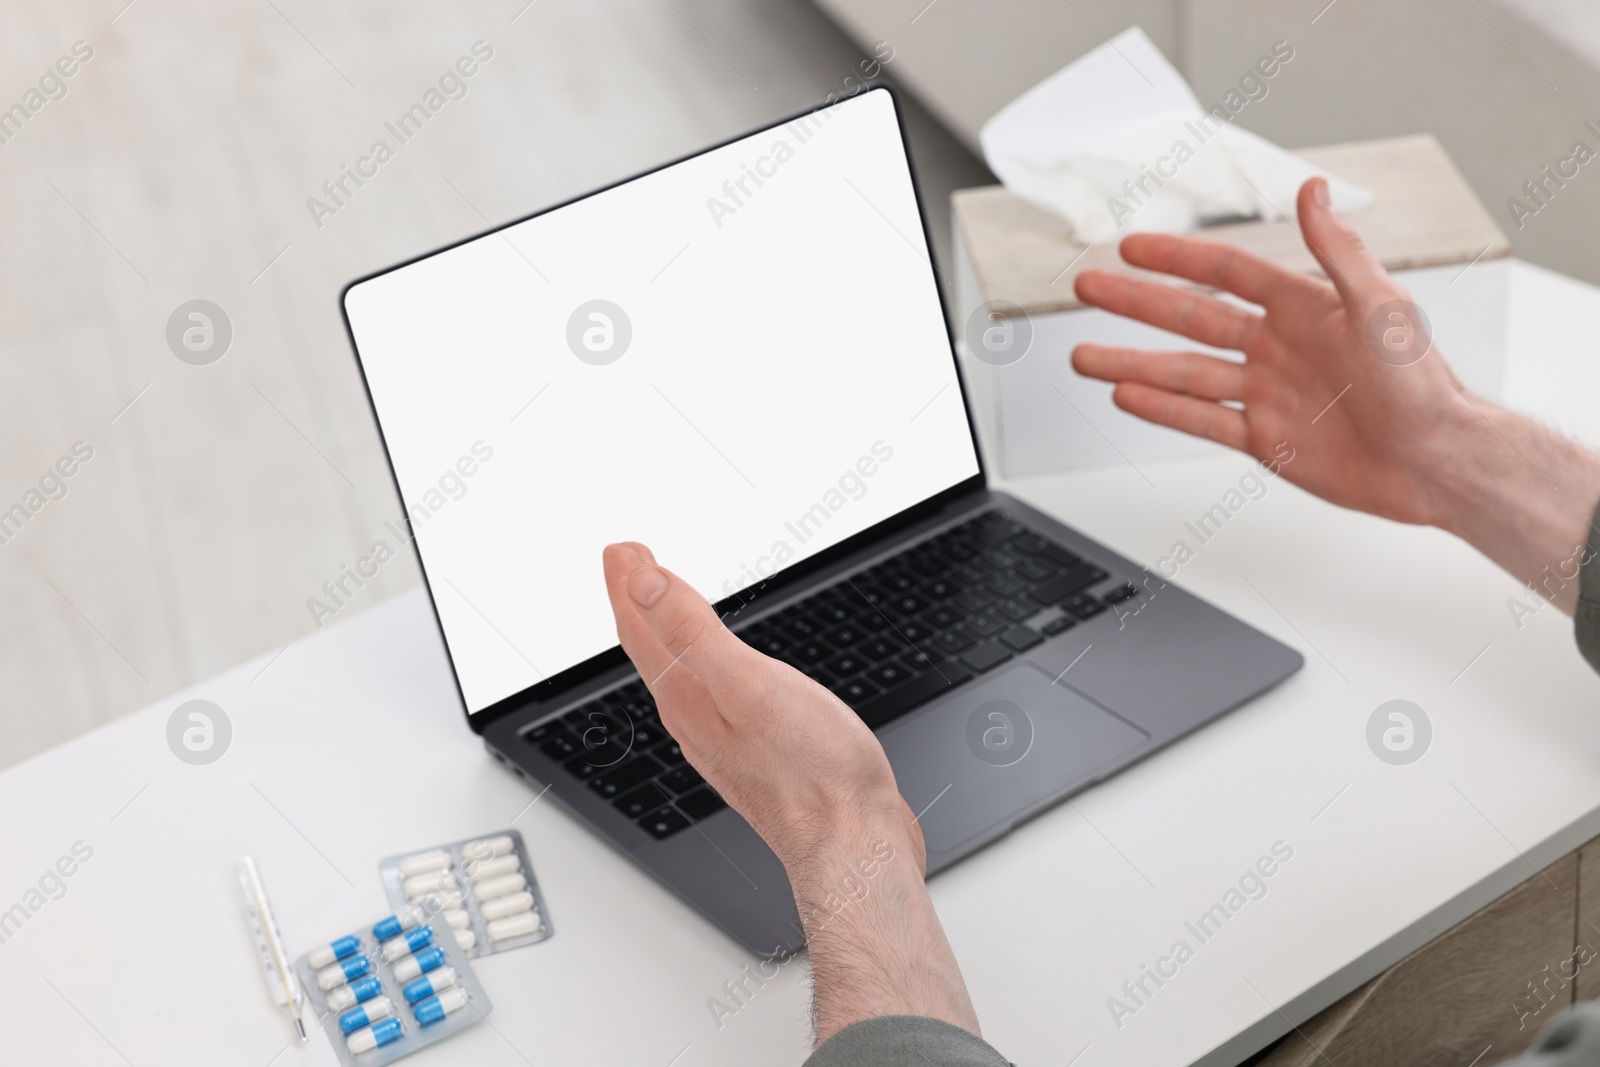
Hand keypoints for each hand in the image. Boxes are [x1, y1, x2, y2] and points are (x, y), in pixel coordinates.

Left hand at [601, 542, 978, 1040]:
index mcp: (688, 699)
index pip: (642, 628)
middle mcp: (697, 721)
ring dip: (668, 632)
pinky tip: (722, 671)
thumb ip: (692, 632)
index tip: (621, 546)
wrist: (853, 844)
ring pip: (682, 675)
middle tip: (632, 562)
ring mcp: (726, 740)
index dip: (629, 582)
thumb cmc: (810, 771)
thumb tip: (643, 583)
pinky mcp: (758, 753)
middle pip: (654, 650)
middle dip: (640, 601)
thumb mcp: (747, 685)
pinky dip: (706, 664)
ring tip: (665, 606)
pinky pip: (715, 695)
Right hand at [1073, 177, 1469, 527]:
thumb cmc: (1424, 385)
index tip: (1131, 245)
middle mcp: (1277, 346)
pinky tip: (1126, 397)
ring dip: (1132, 363)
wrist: (1436, 462)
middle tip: (1087, 288)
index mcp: (1303, 307)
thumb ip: (1338, 250)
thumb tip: (1312, 188)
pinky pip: (1202, 421)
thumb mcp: (1381, 306)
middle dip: (1135, 303)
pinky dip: (1162, 410)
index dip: (1177, 256)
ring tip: (1084, 358)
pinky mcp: (1265, 439)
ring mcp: (1266, 394)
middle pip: (1189, 318)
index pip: (1226, 271)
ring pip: (1183, 373)